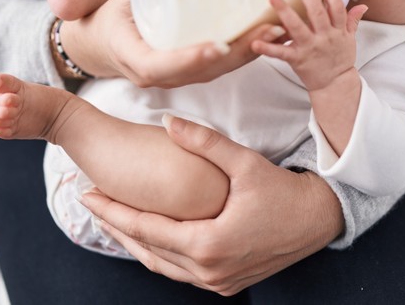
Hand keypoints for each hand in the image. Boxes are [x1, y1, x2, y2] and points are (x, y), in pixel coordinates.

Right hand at [57, 0, 278, 87]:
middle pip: (203, 72)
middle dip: (238, 53)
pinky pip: (221, 69)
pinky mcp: (191, 74)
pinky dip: (247, 55)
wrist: (103, 45)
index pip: (163, 66)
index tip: (218, 45)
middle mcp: (159, 76)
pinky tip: (273, 40)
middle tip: (268, 28)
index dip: (192, 58)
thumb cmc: (113, 16)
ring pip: (218, 72)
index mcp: (136, 58)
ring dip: (251, 54)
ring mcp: (177, 79)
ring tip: (281, 31)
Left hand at [80, 115, 343, 294]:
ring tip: (110, 220)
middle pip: (146, 250)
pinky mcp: (226, 283)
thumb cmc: (284, 191)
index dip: (113, 210)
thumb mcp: (244, 163)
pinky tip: (147, 236)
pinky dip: (159, 254)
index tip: (87, 194)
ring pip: (161, 266)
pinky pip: (180, 272)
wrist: (318, 220)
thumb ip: (204, 142)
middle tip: (89, 204)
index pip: (146, 228)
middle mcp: (209, 271)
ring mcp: (218, 282)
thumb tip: (167, 120)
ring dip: (134, 243)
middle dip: (115, 226)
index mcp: (208, 244)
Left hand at [252, 0, 366, 90]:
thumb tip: (362, 6)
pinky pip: (281, 53)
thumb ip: (352, 21)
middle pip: (317, 13)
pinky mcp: (297, 59)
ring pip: (297, 28)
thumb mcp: (349, 39)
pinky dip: (268, 48)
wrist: (335, 84)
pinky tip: (256, 41)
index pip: (336, 7)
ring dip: (285, 12)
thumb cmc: (340, 59)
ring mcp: (310, 48)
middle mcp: (324, 37)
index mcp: (337, 30)